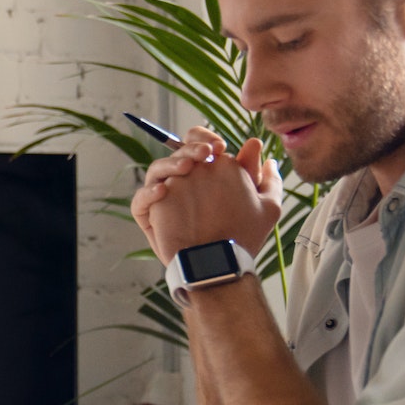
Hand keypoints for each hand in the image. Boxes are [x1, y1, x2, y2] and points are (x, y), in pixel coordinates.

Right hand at [131, 127, 281, 262]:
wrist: (222, 265)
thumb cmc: (243, 236)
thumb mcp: (264, 205)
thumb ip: (261, 175)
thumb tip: (256, 144)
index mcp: (208, 174)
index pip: (200, 144)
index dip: (206, 139)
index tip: (221, 147)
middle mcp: (185, 181)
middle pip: (178, 153)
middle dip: (191, 147)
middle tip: (207, 154)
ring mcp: (166, 196)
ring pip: (157, 170)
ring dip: (170, 164)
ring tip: (188, 167)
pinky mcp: (151, 214)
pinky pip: (141, 200)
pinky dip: (148, 193)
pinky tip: (163, 192)